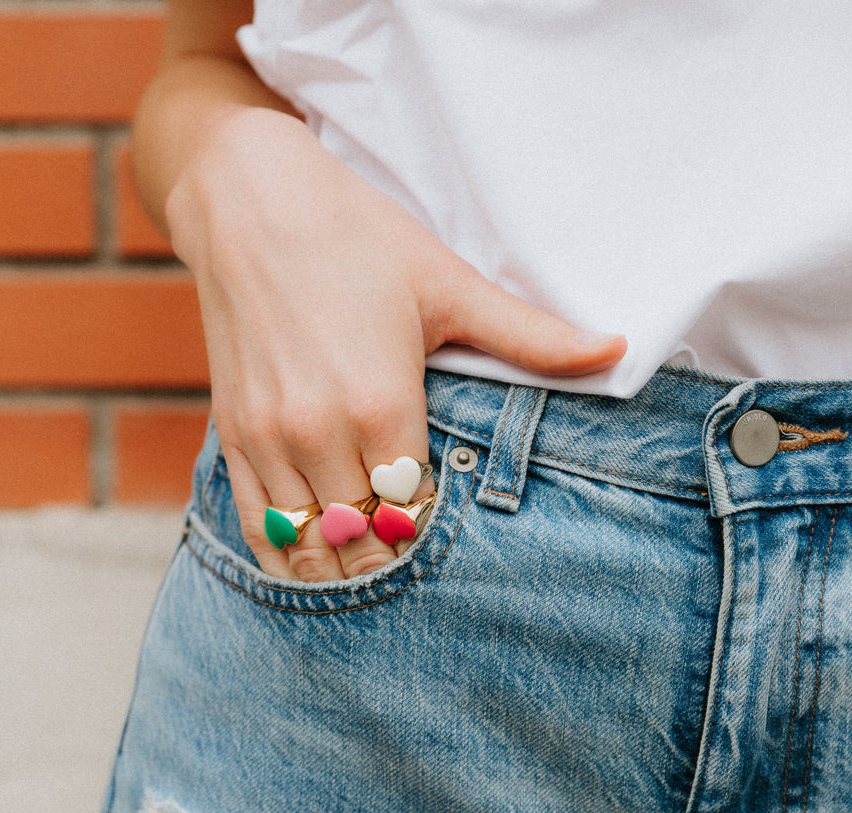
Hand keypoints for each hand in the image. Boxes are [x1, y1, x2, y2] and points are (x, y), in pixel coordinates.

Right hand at [167, 108, 625, 581]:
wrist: (249, 202)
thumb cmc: (356, 238)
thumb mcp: (448, 285)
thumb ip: (530, 337)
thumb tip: (618, 351)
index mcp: (382, 405)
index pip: (416, 516)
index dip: (436, 538)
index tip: (451, 535)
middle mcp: (320, 434)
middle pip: (364, 543)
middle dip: (393, 561)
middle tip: (418, 564)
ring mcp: (269, 439)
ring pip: (309, 549)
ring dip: (344, 570)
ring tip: (372, 570)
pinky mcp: (233, 434)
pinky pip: (255, 526)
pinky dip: (287, 557)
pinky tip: (313, 563)